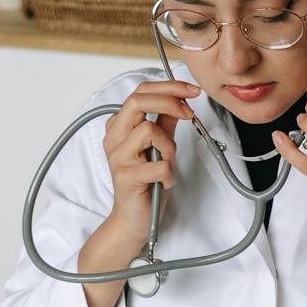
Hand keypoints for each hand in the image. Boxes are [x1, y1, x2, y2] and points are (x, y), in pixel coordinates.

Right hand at [101, 78, 200, 242]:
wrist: (133, 219)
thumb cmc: (146, 183)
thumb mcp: (159, 147)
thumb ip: (165, 123)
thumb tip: (180, 100)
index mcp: (119, 127)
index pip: (140, 92)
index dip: (168, 87)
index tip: (192, 91)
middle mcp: (114, 138)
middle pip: (137, 101)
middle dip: (169, 101)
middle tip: (189, 113)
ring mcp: (117, 157)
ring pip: (149, 130)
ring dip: (169, 147)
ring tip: (168, 164)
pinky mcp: (126, 177)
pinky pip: (160, 164)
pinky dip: (170, 174)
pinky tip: (164, 182)